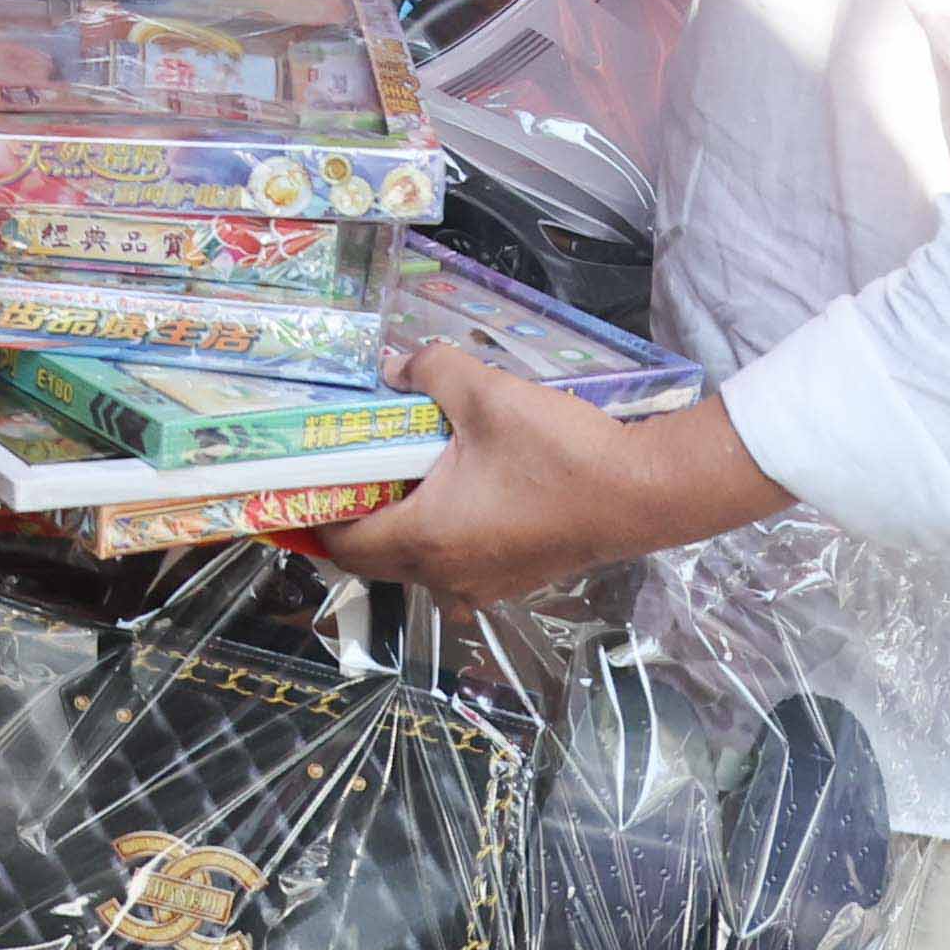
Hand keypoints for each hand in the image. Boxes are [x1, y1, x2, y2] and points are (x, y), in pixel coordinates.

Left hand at [312, 350, 790, 607]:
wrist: (644, 493)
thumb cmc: (560, 452)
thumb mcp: (484, 394)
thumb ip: (428, 371)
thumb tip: (394, 365)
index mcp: (425, 538)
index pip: (343, 545)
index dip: (315, 516)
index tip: (305, 484)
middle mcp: (448, 575)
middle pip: (375, 561)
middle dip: (354, 520)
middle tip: (348, 472)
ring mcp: (485, 585)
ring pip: (417, 567)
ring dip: (400, 530)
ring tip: (399, 476)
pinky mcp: (516, 579)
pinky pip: (457, 567)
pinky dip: (441, 538)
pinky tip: (454, 492)